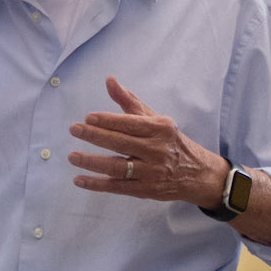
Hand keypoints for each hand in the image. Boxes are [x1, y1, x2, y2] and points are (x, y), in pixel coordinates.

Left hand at [68, 77, 228, 207]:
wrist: (197, 173)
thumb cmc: (170, 141)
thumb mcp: (155, 119)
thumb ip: (129, 101)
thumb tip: (109, 80)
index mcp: (159, 128)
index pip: (130, 123)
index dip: (108, 121)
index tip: (88, 117)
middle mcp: (156, 150)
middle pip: (120, 143)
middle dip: (95, 136)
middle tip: (74, 129)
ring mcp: (151, 172)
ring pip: (117, 167)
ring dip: (92, 162)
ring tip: (72, 156)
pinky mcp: (146, 190)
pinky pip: (117, 187)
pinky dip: (97, 184)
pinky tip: (79, 180)